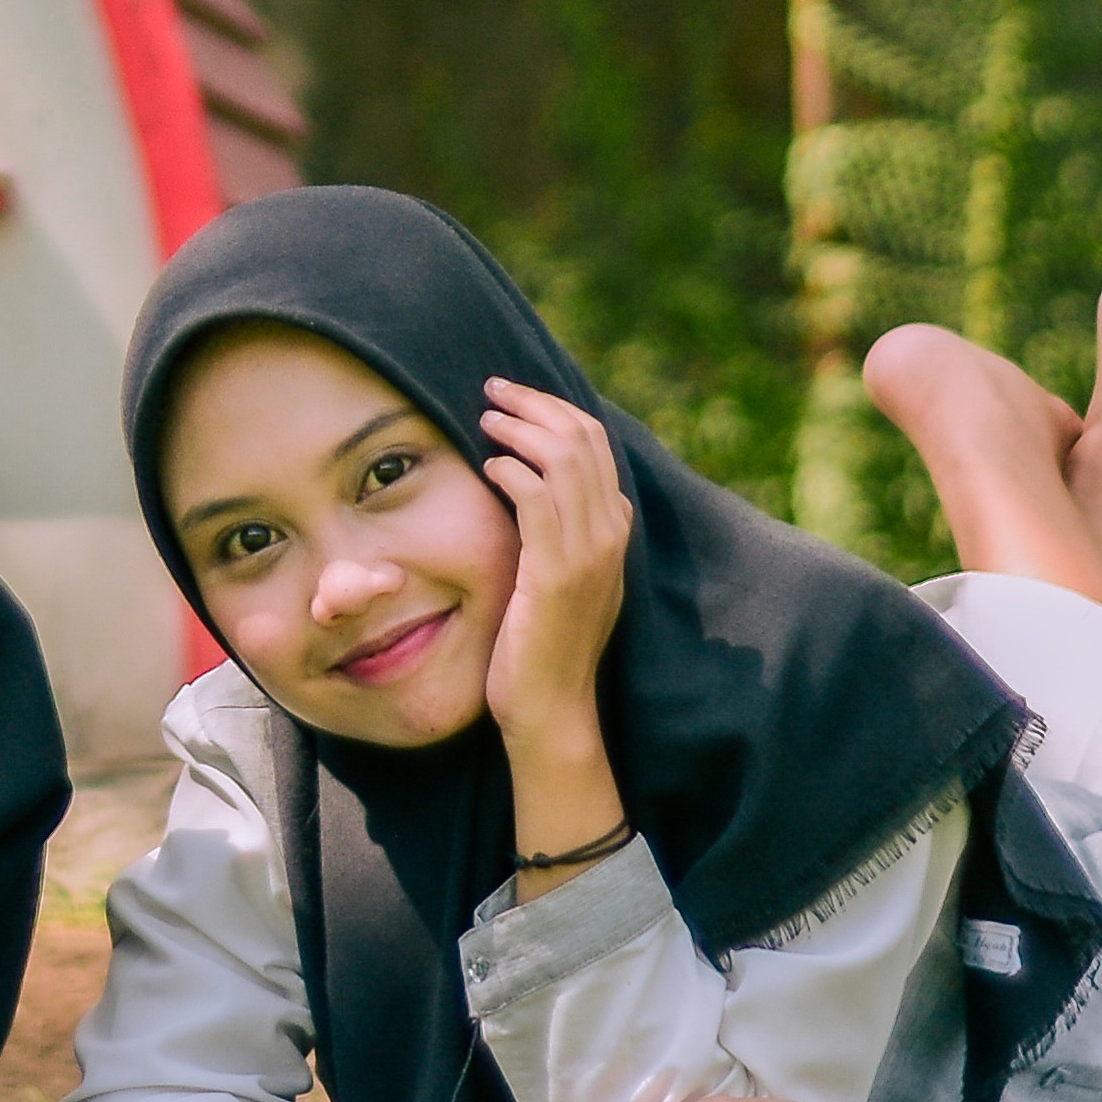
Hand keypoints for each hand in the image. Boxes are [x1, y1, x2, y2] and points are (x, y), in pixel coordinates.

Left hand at [473, 377, 631, 837]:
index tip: (515, 397)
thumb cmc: (544, 645)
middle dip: (536, 405)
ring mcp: (588, 555)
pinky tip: (489, 465)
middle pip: (583, 440)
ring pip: (563, 461)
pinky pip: (537, 501)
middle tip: (494, 389)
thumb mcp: (562, 577)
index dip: (555, 410)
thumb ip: (560, 531)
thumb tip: (535, 481)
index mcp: (615, 531)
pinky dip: (513, 471)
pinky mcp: (557, 574)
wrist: (552, 711)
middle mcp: (610, 536)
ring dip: (521, 429)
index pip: (596, 445)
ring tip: (486, 417)